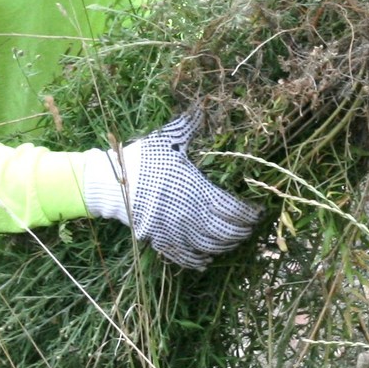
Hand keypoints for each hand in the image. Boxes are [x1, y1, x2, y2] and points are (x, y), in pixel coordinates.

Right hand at [73, 109, 262, 268]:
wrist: (110, 182)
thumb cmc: (142, 159)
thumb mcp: (168, 141)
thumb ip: (190, 127)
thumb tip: (204, 107)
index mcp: (196, 189)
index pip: (233, 209)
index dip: (249, 214)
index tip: (258, 212)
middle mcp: (189, 214)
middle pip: (226, 232)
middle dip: (242, 231)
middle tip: (249, 227)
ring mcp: (174, 230)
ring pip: (209, 246)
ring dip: (226, 245)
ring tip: (234, 240)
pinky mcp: (160, 239)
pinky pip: (185, 256)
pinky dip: (200, 260)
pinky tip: (208, 259)